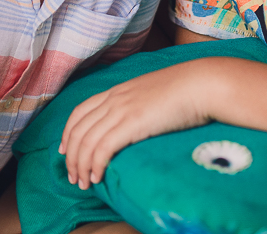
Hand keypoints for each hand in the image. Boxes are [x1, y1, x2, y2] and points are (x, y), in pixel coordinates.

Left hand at [60, 62, 210, 189]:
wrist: (201, 84)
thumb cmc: (186, 90)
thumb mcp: (153, 92)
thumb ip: (139, 103)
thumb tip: (139, 119)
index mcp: (117, 90)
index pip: (80, 112)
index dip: (68, 133)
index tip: (65, 150)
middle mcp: (113, 99)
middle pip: (78, 130)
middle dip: (71, 156)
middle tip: (74, 176)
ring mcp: (121, 110)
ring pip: (86, 141)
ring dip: (80, 166)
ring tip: (84, 183)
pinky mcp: (131, 123)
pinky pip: (102, 148)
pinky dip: (95, 165)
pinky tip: (97, 177)